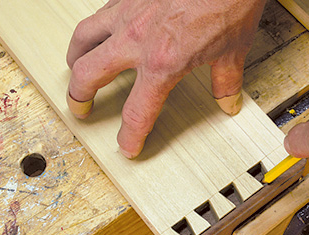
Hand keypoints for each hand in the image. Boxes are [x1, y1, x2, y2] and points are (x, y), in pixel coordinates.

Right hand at [66, 0, 265, 157]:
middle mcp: (137, 40)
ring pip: (83, 39)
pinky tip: (103, 31)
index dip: (130, 136)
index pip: (137, 112)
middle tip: (80, 108)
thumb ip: (226, 81)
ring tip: (76, 69)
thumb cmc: (230, 0)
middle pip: (88, 75)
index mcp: (162, 63)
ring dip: (75, 59)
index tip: (127, 146)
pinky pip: (100, 13)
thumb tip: (228, 100)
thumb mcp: (233, 50)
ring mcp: (127, 13)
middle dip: (78, 97)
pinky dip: (96, 28)